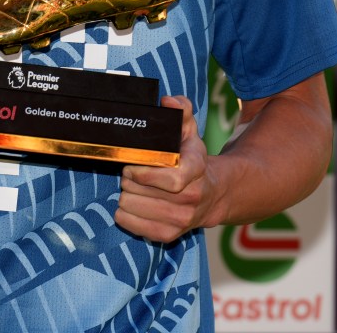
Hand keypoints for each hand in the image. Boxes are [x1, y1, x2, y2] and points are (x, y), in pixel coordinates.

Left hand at [115, 95, 218, 242]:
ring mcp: (182, 219)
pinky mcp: (170, 234)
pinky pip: (135, 227)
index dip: (145, 173)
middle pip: (142, 191)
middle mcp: (192, 197)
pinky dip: (125, 214)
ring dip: (126, 194)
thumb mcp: (189, 129)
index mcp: (196, 169)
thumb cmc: (191, 157)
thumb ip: (180, 110)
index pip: (172, 179)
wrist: (211, 194)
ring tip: (131, 186)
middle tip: (129, 172)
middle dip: (129, 179)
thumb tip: (167, 101)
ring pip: (134, 207)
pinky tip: (129, 203)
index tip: (131, 165)